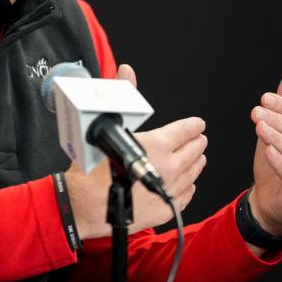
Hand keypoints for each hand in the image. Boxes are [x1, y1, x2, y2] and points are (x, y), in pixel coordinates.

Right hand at [65, 64, 207, 238]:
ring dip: (196, 164)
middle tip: (199, 140)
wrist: (82, 205)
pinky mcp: (163, 211)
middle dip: (197, 144)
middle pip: (193, 152)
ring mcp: (167, 190)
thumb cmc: (91, 167)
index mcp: (157, 144)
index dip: (194, 126)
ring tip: (198, 159)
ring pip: (192, 174)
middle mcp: (167, 167)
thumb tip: (127, 71)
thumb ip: (123, 96)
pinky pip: (184, 197)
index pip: (186, 131)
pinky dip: (188, 188)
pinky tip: (187, 184)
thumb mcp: (108, 126)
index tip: (198, 125)